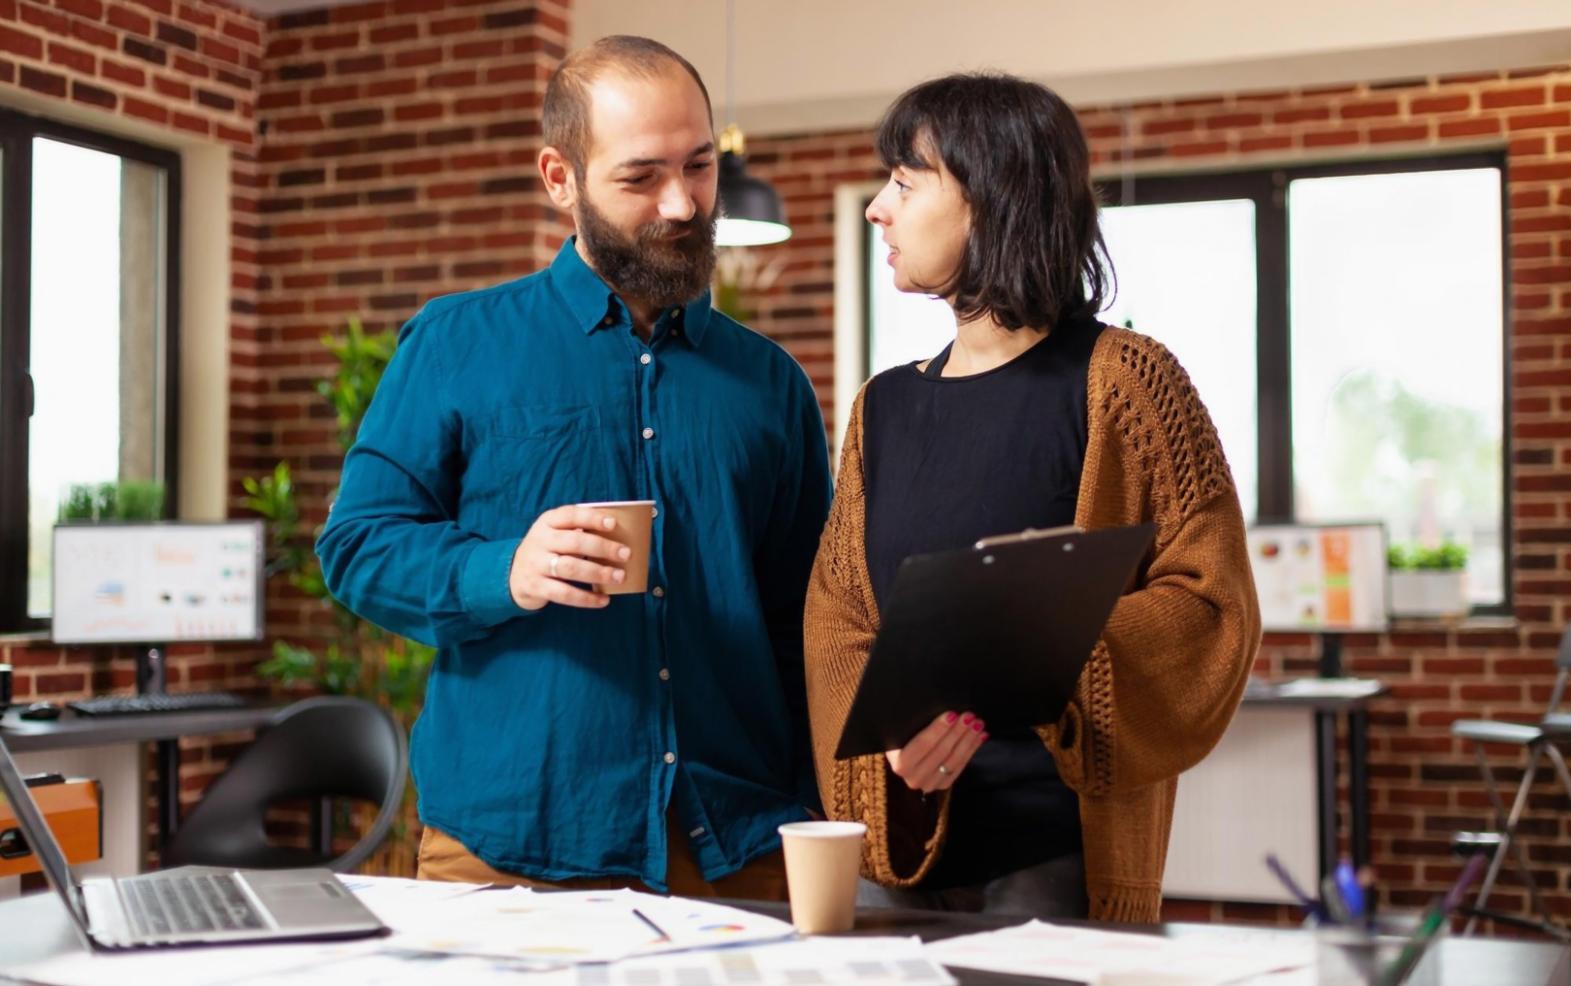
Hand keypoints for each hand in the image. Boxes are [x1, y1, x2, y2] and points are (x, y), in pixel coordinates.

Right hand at [508, 505, 631, 610]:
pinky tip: (604, 600)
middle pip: (574, 542)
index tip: (613, 524)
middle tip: (625, 554)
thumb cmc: (547, 550)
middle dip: (603, 547)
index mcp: (547, 522)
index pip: (570, 515)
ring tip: (619, 576)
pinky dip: (587, 598)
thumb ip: (578, 531)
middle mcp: (540, 541)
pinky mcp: (536, 587)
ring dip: (598, 572)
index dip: (592, 518)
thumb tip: (618, 536)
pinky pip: (564, 594)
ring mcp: (536, 564)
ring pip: (570, 568)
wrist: (512, 575)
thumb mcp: (555, 534)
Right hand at [885, 711, 987, 793]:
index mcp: (900, 764)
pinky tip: (980, 735)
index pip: (922, 745)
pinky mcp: (943, 784)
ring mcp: (930, 784)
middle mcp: (914, 778)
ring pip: (954, 760)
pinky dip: (972, 749)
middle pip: (941, 752)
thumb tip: (941, 709)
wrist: (902, 756)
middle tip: (969, 715)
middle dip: (957, 731)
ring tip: (977, 723)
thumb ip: (915, 723)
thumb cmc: (902, 737)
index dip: (938, 729)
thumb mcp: (902, 730)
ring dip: (968, 740)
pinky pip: (961, 766)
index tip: (952, 714)